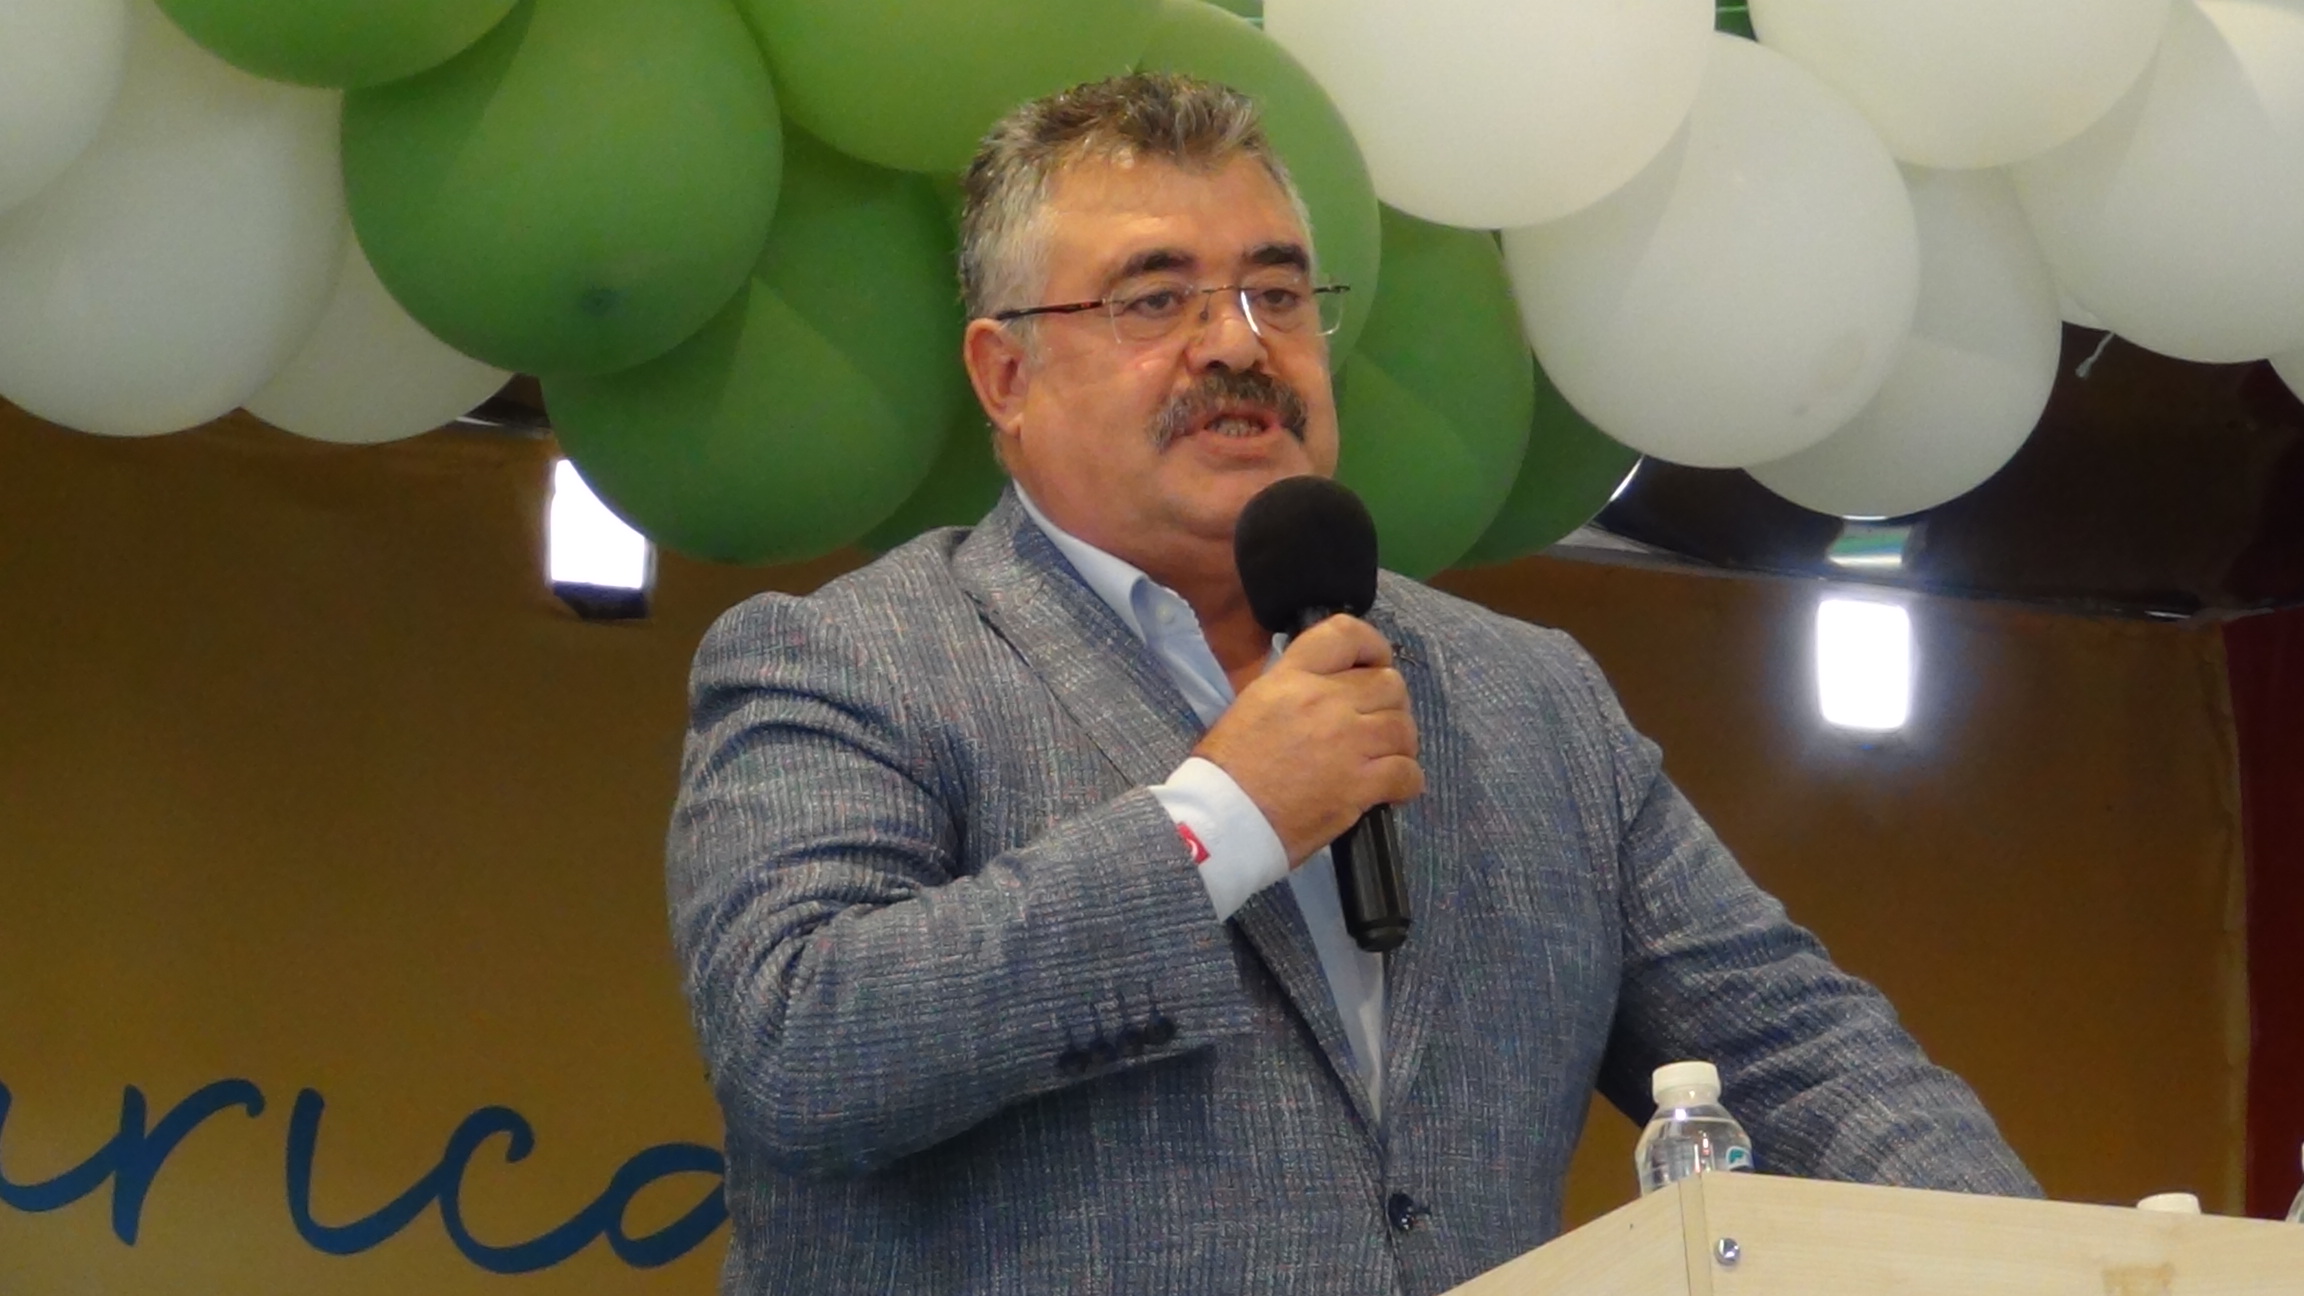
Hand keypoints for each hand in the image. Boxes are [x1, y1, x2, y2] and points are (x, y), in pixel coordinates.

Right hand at [1192, 615, 1423, 866]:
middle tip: (1377, 726)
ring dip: (1401, 744)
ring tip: (1386, 760)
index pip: (1346, 633)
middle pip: (1389, 684)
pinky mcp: (1361, 784)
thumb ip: (1295, 688)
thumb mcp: (1254, 704)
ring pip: (1403, 727)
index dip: (1372, 646)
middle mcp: (1326, 701)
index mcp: (1294, 676)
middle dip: (1390, 705)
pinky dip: (1407, 781)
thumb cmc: (1228, 766)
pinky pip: (1408, 773)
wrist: (1223, 817)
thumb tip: (1329, 690)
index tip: (1374, 665)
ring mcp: (1348, 742)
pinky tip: (1391, 790)